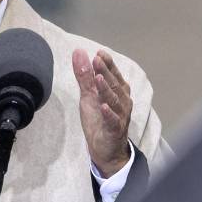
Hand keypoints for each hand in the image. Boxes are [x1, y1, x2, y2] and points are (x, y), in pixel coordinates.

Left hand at [72, 48, 132, 176]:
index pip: (114, 74)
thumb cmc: (99, 119)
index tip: (99, 53)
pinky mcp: (115, 130)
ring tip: (98, 78)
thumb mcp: (88, 96)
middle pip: (114, 84)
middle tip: (97, 60)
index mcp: (118, 91)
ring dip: (106, 89)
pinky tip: (103, 107)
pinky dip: (109, 113)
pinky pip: (113, 120)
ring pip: (114, 100)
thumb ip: (84, 76)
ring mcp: (120, 115)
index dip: (107, 64)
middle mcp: (122, 101)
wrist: (106, 149)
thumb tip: (79, 52)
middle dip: (106, 71)